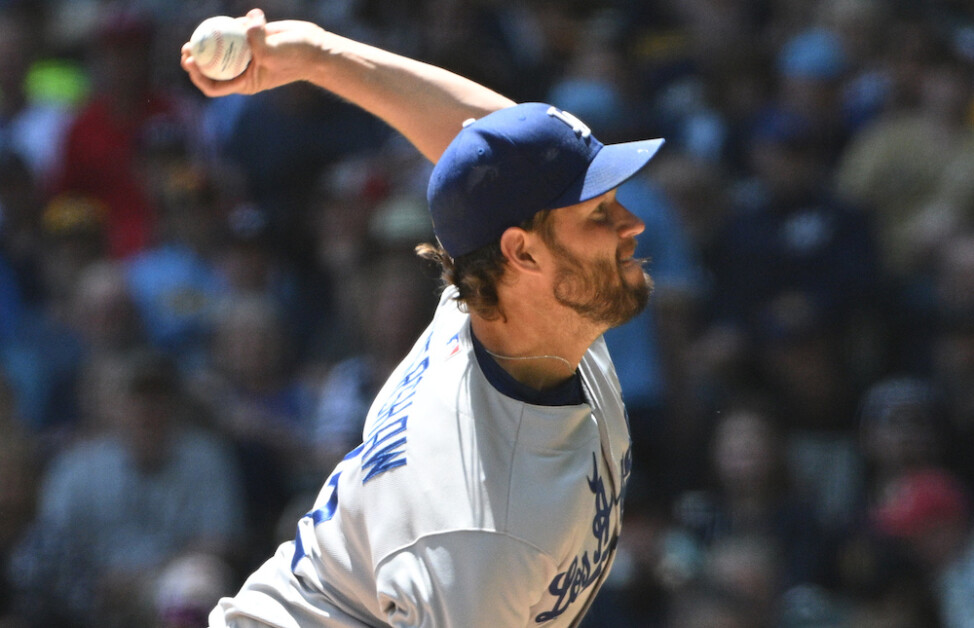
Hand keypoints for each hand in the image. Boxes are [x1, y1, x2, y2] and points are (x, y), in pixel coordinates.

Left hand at [181, 8, 326, 96]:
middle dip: (196, 59)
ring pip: (221, 47)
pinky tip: (229, 20)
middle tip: (187, 48)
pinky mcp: (250, 38)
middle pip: (212, 67)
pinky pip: (234, 30)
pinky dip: (232, 24)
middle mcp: (242, 69)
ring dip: (210, 40)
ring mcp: (245, 53)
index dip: (198, 76)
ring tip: (199, 33)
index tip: (191, 62)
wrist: (313, 47)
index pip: (214, 85)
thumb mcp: (275, 52)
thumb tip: (244, 23)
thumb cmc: (295, 57)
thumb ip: (257, 40)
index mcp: (244, 82)